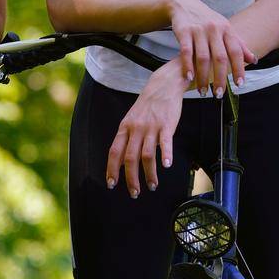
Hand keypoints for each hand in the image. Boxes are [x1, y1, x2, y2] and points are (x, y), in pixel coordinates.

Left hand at [107, 63, 186, 196]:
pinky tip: (167, 166)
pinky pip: (165, 142)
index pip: (114, 152)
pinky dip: (165, 155)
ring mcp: (151, 127)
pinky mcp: (166, 124)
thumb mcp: (132, 120)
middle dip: (130, 178)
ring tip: (152, 185)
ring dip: (149, 174)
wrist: (163, 85)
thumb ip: (128, 138)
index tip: (112, 184)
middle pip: (129, 158)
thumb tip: (123, 160)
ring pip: (147, 155)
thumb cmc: (148, 106)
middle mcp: (135, 128)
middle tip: (134, 193)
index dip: (112, 169)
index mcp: (125, 128)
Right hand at [166, 0, 254, 94]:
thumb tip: (254, 60)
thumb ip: (239, 45)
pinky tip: (189, 77)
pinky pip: (186, 51)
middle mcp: (214, 29)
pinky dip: (187, 65)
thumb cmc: (208, 21)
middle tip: (219, 94)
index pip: (236, 52)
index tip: (239, 84)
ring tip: (203, 92)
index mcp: (227, 29)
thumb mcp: (225, 29)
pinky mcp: (183, 31)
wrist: (185, 5)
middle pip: (220, 57)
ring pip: (202, 57)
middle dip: (220, 78)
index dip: (239, 68)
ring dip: (203, 77)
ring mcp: (198, 30)